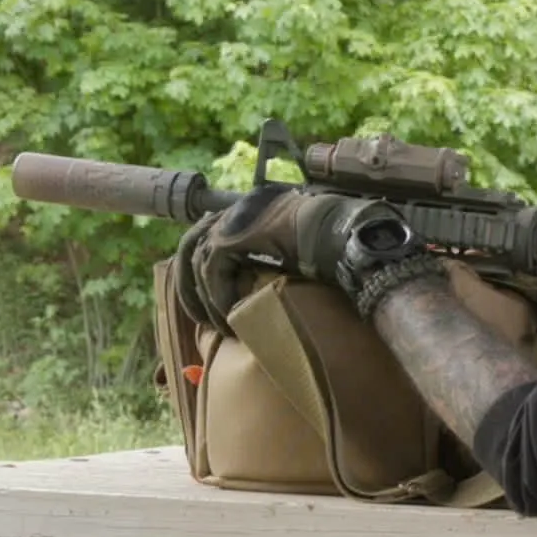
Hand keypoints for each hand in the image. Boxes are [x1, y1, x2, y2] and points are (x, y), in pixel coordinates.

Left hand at [174, 183, 403, 334]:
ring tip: (221, 327)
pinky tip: (231, 317)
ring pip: (201, 262)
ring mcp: (236, 218)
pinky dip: (219, 297)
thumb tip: (264, 284)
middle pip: (193, 245)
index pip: (210, 235)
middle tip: (200, 318)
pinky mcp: (237, 235)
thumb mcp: (299, 249)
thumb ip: (276, 256)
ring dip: (206, 299)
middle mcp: (239, 208)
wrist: (347, 232)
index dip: (202, 271)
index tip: (208, 301)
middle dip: (190, 285)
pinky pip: (215, 271)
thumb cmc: (337, 244)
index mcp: (253, 208)